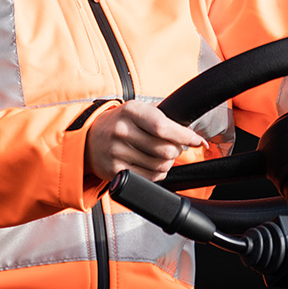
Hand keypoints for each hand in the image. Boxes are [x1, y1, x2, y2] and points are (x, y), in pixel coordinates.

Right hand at [86, 100, 205, 181]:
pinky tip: (153, 165)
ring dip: (168, 163)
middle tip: (175, 146)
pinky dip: (158, 174)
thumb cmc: (120, 123)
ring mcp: (116, 152)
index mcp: (131, 111)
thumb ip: (164, 117)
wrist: (90, 139)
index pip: (163, 127)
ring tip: (162, 155)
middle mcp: (122, 131)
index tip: (197, 141)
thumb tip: (192, 132)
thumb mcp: (138, 110)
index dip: (185, 136)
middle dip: (177, 150)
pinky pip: (149, 178)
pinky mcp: (115, 171)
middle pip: (165, 149)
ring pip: (160, 166)